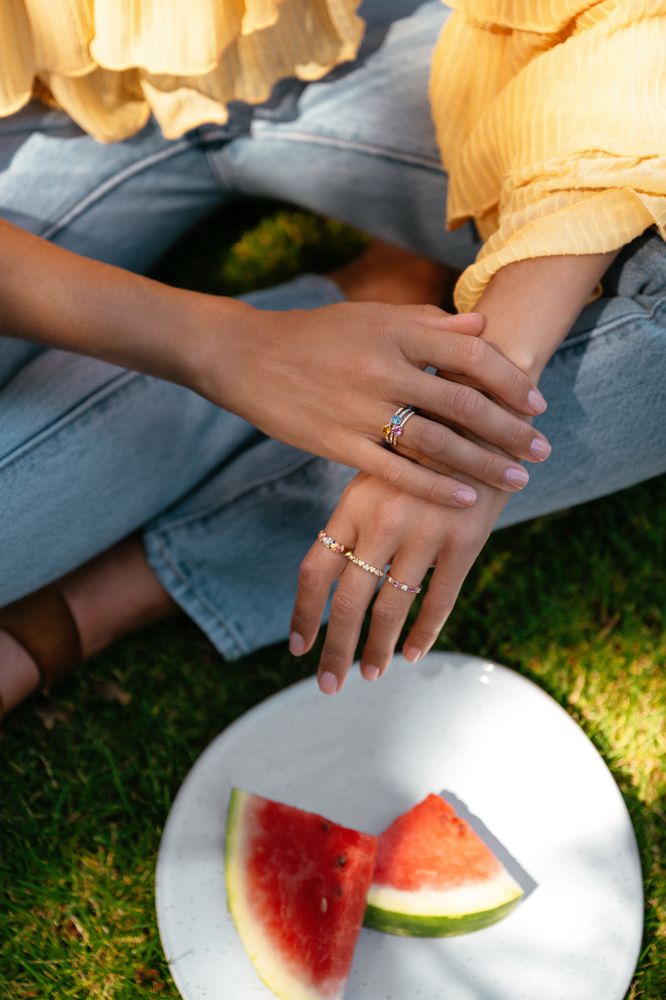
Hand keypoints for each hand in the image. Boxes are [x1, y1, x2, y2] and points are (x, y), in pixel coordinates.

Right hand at [198, 299, 549, 506]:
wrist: (246, 358)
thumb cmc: (315, 335)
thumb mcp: (370, 317)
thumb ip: (426, 322)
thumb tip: (480, 326)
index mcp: (395, 332)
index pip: (470, 355)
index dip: (510, 381)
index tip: (537, 403)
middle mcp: (382, 369)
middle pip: (462, 403)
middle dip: (509, 430)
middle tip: (541, 451)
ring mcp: (360, 410)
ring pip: (436, 442)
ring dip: (483, 464)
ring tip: (516, 480)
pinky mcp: (338, 443)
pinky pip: (397, 471)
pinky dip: (435, 486)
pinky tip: (466, 499)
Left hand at [289, 471, 509, 692]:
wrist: (478, 417)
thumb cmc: (418, 451)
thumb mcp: (374, 474)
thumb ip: (355, 522)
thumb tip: (335, 579)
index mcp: (353, 505)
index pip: (315, 572)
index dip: (304, 614)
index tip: (298, 648)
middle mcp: (383, 522)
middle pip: (349, 601)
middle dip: (336, 649)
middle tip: (329, 685)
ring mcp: (425, 533)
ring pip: (393, 608)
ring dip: (378, 648)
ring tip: (370, 673)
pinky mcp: (465, 540)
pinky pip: (440, 599)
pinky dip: (424, 632)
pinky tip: (412, 654)